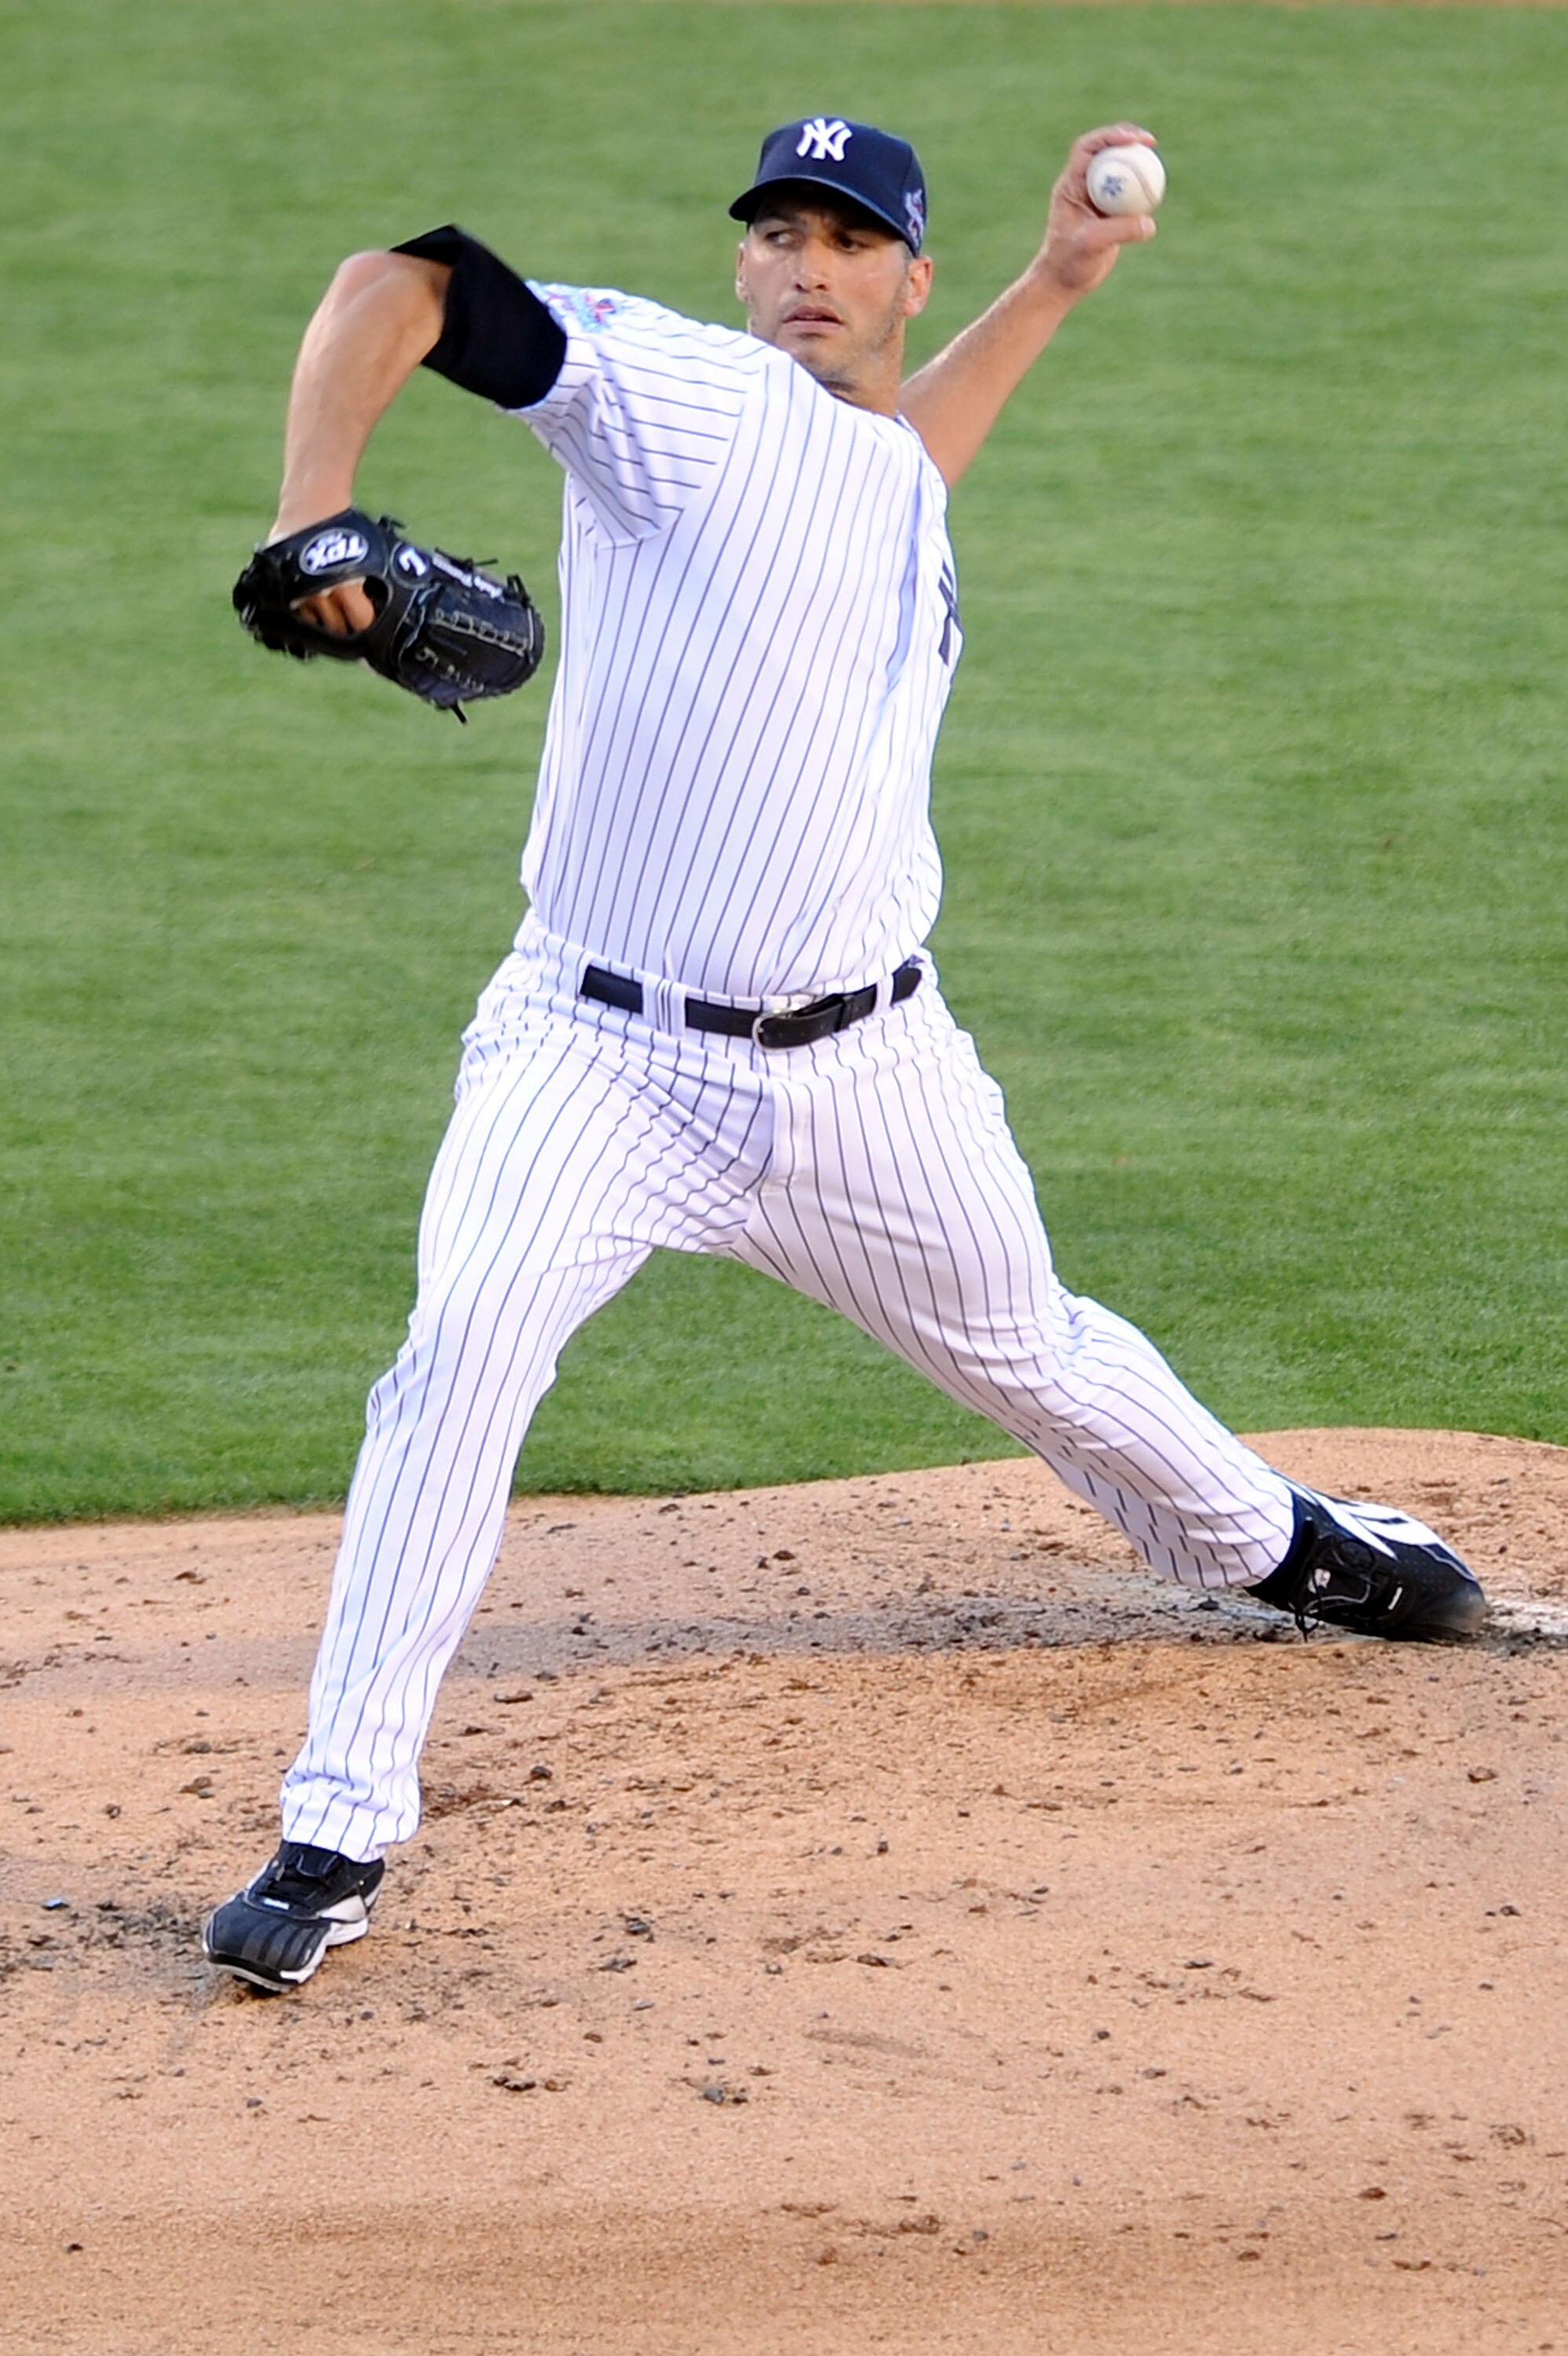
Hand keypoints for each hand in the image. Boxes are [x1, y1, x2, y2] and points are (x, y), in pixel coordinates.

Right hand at [265, 512, 376, 635]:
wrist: (311, 504)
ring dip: (325, 627)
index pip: (361, 623)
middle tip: (355, 630)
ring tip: (334, 623)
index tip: (375, 631)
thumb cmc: (346, 524)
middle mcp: (319, 593)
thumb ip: (375, 579)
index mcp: (345, 586)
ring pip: (314, 627)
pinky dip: (304, 619)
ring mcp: (297, 592)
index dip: (370, 628)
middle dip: (349, 631)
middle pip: (338, 630)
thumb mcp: (370, 552)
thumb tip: (392, 599)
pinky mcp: (280, 588)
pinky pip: (293, 616)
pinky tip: (312, 617)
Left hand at [1036, 124, 1159, 300]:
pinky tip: (1156, 192)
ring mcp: (1097, 198)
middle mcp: (1083, 186)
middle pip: (1106, 151)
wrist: (1063, 283)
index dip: (1111, 136)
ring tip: (1156, 166)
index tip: (1134, 140)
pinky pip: (1129, 193)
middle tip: (1151, 142)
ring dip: (1137, 164)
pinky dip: (1142, 189)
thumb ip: (1120, 230)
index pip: (1089, 148)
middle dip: (1129, 141)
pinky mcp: (1109, 213)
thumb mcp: (1092, 244)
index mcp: (1071, 185)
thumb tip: (1149, 224)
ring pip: (1119, 170)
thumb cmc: (1068, 262)